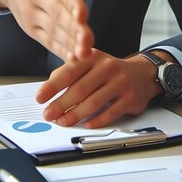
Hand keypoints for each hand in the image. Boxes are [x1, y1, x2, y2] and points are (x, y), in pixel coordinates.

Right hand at [0, 0, 96, 61]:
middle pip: (56, 11)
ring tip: (86, 54)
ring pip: (53, 29)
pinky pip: (48, 40)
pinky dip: (62, 51)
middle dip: (72, 28)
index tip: (82, 14)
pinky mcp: (32, 27)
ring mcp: (32, 11)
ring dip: (69, 43)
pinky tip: (77, 60)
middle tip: (88, 40)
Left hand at [36, 48, 162, 127]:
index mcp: (93, 56)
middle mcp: (107, 67)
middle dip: (61, 104)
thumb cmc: (109, 70)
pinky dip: (96, 121)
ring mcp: (120, 82)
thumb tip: (48, 88)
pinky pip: (110, 113)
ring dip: (75, 115)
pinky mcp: (130, 98)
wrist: (141, 73)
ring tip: (63, 121)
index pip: (69, 71)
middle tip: (48, 114)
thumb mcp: (90, 63)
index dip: (52, 86)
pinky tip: (86, 125)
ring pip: (94, 102)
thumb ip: (70, 72)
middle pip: (80, 89)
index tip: (40, 98)